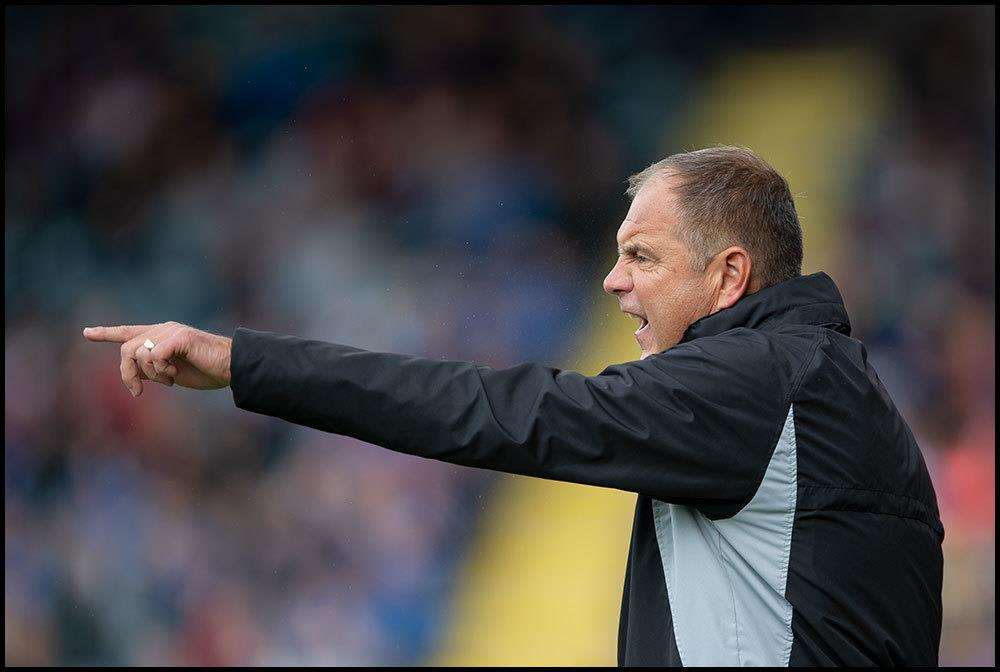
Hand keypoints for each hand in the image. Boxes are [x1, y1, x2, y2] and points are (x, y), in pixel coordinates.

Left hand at [83, 322, 231, 396]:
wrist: (232, 367)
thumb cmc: (207, 371)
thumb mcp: (173, 372)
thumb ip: (152, 369)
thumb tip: (134, 374)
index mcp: (162, 335)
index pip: (128, 332)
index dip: (106, 333)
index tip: (87, 333)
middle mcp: (164, 329)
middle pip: (127, 349)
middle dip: (127, 374)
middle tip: (137, 392)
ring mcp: (171, 331)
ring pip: (139, 353)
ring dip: (151, 374)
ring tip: (170, 379)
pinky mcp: (180, 337)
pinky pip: (155, 355)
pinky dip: (161, 370)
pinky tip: (175, 375)